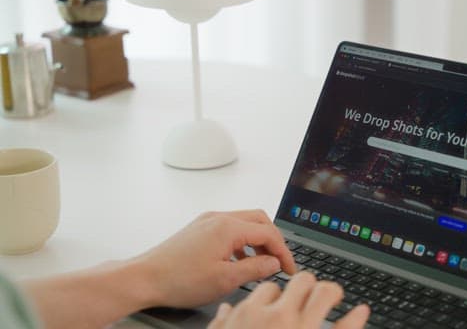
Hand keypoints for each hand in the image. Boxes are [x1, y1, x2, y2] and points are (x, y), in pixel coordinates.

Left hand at [134, 210, 296, 307]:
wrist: (144, 278)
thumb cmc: (178, 279)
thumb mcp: (224, 280)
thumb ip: (255, 269)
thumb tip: (274, 263)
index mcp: (228, 227)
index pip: (269, 232)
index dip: (284, 251)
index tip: (289, 268)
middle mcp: (219, 218)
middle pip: (259, 220)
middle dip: (273, 241)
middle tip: (279, 262)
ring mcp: (208, 221)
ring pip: (245, 223)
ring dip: (258, 241)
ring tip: (261, 265)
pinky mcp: (200, 228)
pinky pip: (230, 228)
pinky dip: (242, 242)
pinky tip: (239, 261)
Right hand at [208, 271, 369, 328]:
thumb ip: (221, 327)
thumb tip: (227, 312)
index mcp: (250, 316)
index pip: (269, 289)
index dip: (277, 294)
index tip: (281, 301)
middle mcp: (279, 319)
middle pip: (301, 281)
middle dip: (307, 286)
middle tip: (312, 294)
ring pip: (325, 292)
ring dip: (332, 292)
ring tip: (334, 298)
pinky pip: (345, 328)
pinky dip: (356, 318)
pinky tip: (361, 312)